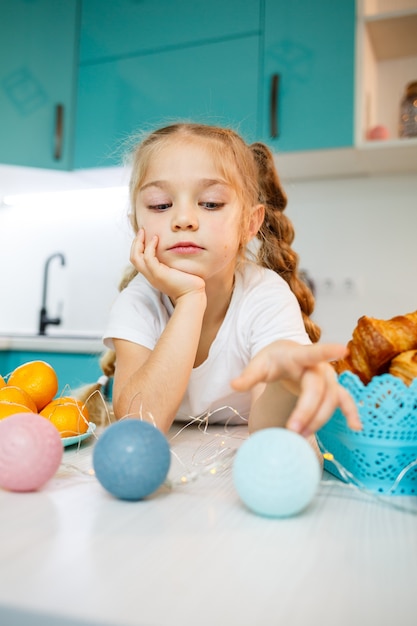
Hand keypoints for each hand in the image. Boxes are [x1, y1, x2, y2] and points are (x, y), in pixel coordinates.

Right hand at [130, 229, 205, 301]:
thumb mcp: (177, 271)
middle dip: (135, 243)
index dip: (139, 247)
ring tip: (144, 232)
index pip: (139, 260)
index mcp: (153, 275)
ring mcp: (153, 275)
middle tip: (141, 231)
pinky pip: (148, 258)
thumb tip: (177, 250)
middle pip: (134, 257)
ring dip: (138, 243)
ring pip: (136, 257)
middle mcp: (150, 276)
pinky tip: (156, 239)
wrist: (192, 295)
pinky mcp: (158, 274)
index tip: (145, 236)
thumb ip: (172, 262)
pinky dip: (150, 247)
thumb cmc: (189, 283)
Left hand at [231, 341, 360, 435]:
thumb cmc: (274, 360)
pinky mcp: (333, 390)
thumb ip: (248, 376)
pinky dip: (351, 413)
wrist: (287, 356)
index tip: (342, 349)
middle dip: (307, 411)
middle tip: (292, 430)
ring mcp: (328, 378)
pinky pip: (345, 401)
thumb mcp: (259, 364)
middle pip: (318, 389)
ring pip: (331, 400)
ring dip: (318, 419)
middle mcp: (318, 366)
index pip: (313, 353)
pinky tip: (355, 427)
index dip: (327, 351)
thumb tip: (234, 385)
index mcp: (299, 355)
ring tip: (300, 435)